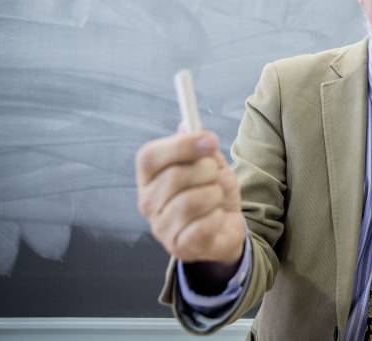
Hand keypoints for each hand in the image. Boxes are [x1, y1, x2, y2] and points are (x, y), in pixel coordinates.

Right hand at [135, 130, 244, 265]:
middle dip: (207, 171)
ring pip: (191, 201)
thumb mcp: (210, 163)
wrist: (225, 226)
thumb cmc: (212, 190)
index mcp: (148, 176)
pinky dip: (218, 216)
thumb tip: (187, 125)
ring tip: (217, 197)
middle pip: (174, 176)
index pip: (150, 156)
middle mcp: (147, 202)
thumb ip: (200, 146)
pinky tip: (217, 216)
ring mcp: (160, 227)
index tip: (210, 140)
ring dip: (215, 194)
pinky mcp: (179, 247)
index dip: (181, 146)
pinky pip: (203, 225)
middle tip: (217, 174)